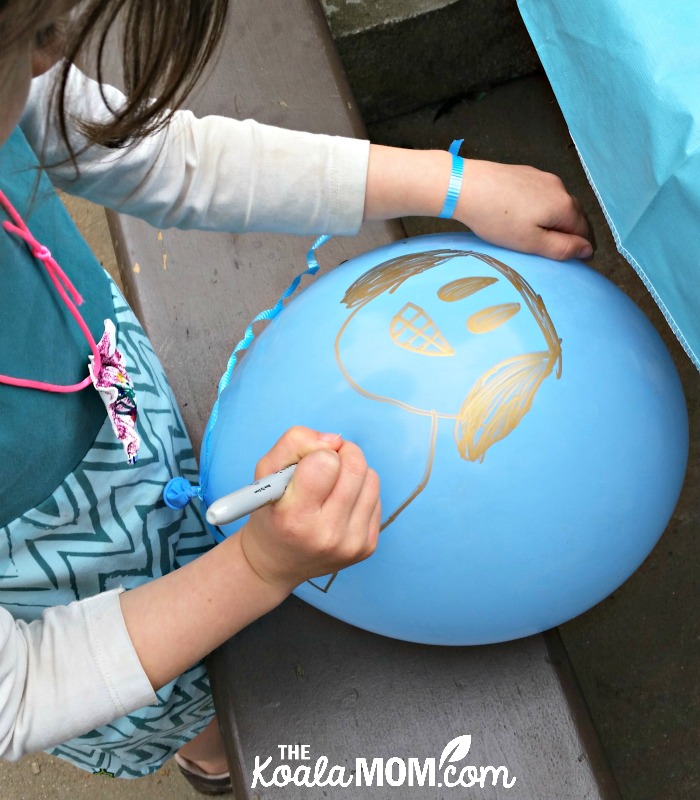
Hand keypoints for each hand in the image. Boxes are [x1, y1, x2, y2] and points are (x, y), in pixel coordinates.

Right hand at [239, 427, 380, 590]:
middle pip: (355, 466)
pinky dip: (360, 493)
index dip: (317, 454)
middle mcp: (326, 535)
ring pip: (371, 479)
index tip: (306, 465)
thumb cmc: (270, 511)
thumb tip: (335, 440)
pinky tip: (340, 504)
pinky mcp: (367, 547)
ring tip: (330, 486)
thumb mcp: (265, 472)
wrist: (277, 562)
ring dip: (353, 473)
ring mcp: (351, 544)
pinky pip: (377, 498)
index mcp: (294, 517)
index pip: (326, 463)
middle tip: (324, 464)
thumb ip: (294, 442)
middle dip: (341, 455)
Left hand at [364, 145, 592, 261]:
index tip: (574, 261)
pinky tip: (523, 216)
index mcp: (565, 206)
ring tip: (539, 236)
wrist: (466, 186)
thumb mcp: (531, 243)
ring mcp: (542, 177)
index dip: (581, 248)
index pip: (584, 231)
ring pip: (557, 203)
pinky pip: (541, 194)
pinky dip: (539, 208)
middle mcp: (559, 187)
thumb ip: (562, 248)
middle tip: (556, 251)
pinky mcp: (525, 173)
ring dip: (554, 220)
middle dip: (569, 233)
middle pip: (573, 215)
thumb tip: (588, 250)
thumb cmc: (497, 219)